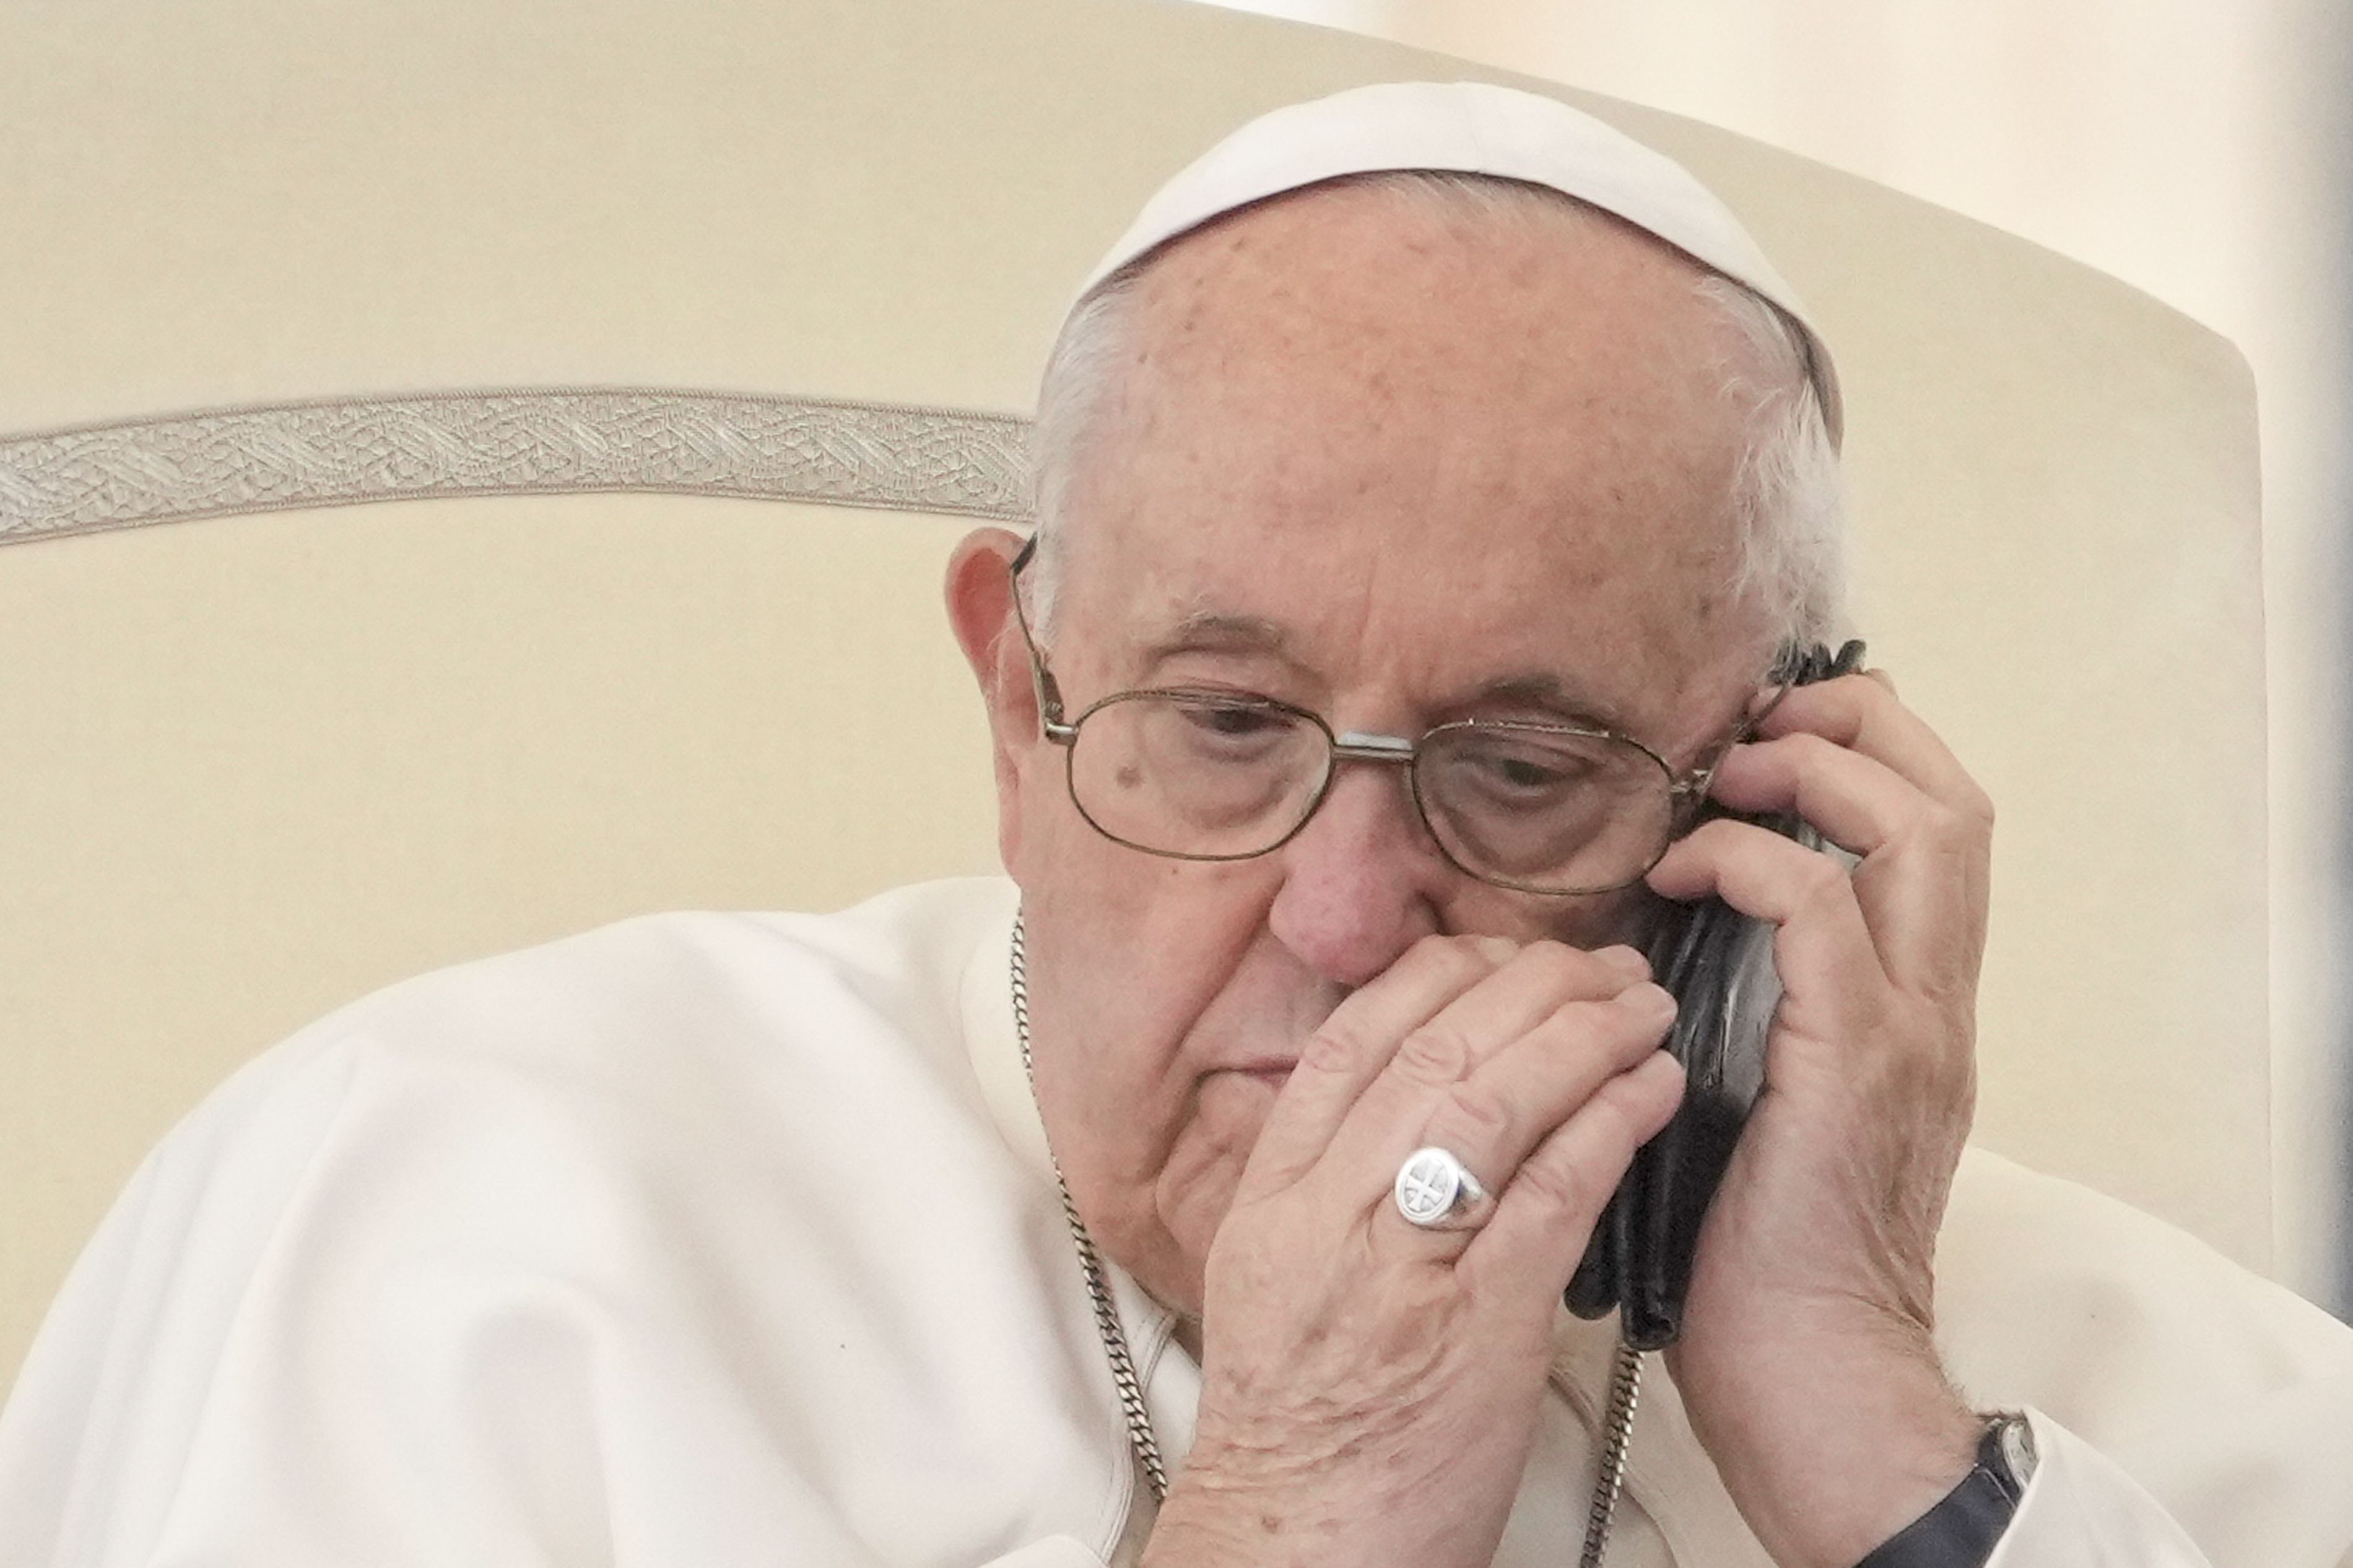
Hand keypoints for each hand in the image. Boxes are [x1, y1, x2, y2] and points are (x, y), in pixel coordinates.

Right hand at [1142, 937, 1683, 1567]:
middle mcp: (1329, 1213)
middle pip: (1430, 1048)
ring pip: (1493, 1098)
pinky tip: (1653, 1087)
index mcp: (1276, 1197)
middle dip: (1526, 985)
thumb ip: (1321, 1186)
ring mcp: (1401, 1264)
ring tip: (1643, 1006)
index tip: (1499, 956)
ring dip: (1583, 1034)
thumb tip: (1386, 1100)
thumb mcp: (1273, 1280)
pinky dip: (1610, 1121)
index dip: (1436, 975)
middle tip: (1596, 964)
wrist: (1302, 1547)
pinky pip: (1554, 1189)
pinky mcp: (1480, 1323)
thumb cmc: (1306, 1429)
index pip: (1351, 1039)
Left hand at [1648, 671, 1990, 1567]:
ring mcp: (1907, 1028)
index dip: (1863, 750)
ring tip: (1725, 776)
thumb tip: (1656, 928)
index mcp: (1914, 1006)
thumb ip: (1751, 1006)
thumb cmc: (1760, 1247)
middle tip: (1755, 723)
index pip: (1936, 828)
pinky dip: (1752, 861)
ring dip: (1814, 772)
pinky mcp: (1855, 1063)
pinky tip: (1683, 872)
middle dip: (1859, 726)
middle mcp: (1932, 1002)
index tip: (1762, 736)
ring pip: (1918, 830)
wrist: (1810, 1371)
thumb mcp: (1766, 1095)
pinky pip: (1820, 911)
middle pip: (1953, 799)